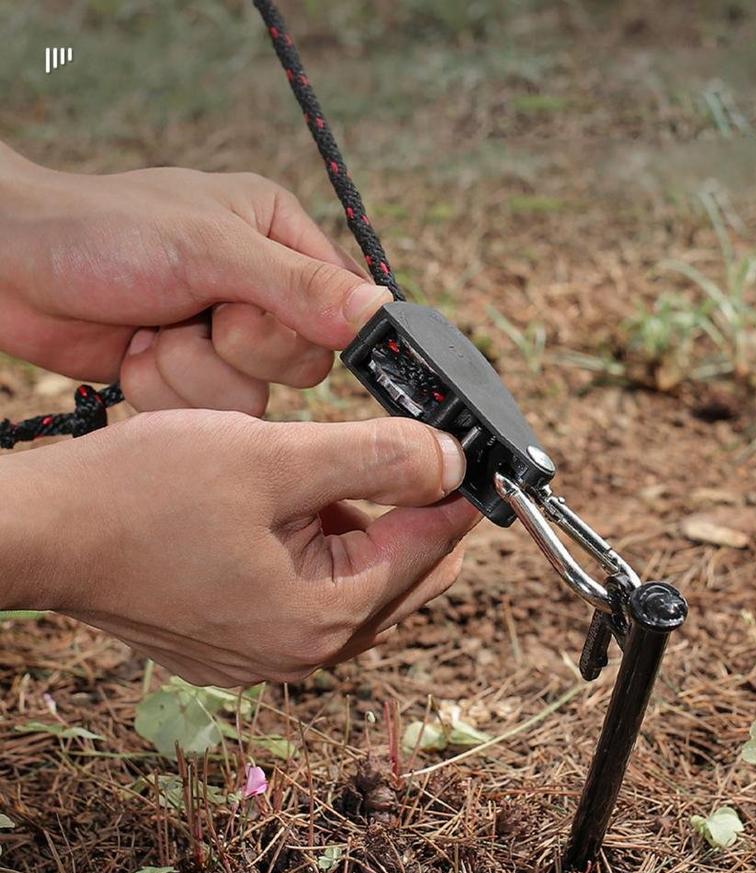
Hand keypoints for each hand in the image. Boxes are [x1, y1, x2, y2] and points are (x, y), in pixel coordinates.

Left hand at [0, 141, 391, 413]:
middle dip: (240, 350)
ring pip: (257, 402)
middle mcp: (262, 293)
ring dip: (195, 374)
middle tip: (199, 315)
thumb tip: (379, 311)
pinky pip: (211, 417)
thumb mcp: (210, 249)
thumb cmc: (101, 231)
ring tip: (154, 331)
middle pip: (304, 364)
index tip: (268, 328)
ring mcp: (224, 340)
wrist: (9, 266)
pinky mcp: (190, 379)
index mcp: (279, 240)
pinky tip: (136, 354)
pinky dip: (167, 393)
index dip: (313, 330)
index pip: (342, 307)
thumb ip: (298, 285)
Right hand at [2, 412, 478, 686]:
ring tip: (325, 471)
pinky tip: (291, 505)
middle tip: (405, 450)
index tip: (469, 452)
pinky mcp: (238, 641)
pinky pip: (312, 592)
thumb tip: (451, 462)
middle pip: (401, 576)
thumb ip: (376, 459)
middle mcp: (301, 652)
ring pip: (357, 583)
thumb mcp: (275, 459)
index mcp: (322, 618)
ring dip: (361, 526)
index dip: (456, 494)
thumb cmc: (142, 493)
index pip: (428, 552)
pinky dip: (321, 546)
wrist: (42, 532)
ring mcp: (267, 653)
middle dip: (412, 511)